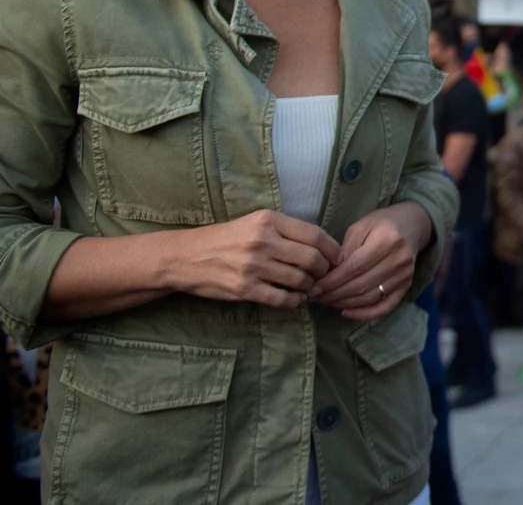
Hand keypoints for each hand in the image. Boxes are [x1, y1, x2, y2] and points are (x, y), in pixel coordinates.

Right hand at [163, 209, 340, 309]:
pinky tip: (295, 299)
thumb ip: (283, 230)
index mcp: (268, 220)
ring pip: (299, 280)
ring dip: (310, 287)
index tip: (337, 258)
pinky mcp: (245, 288)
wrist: (185, 257)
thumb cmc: (224, 239)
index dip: (332, 249)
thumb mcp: (253, 222)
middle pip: (312, 259)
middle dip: (324, 270)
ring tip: (308, 287)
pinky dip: (294, 301)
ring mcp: (254, 266)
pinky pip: (281, 298)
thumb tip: (319, 245)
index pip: (314, 234)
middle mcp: (263, 241)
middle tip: (324, 275)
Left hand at [309, 201, 432, 321]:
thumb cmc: (382, 223)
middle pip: (361, 285)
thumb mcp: (361, 226)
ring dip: (344, 303)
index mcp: (388, 240)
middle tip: (314, 297)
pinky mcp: (407, 286)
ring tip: (326, 301)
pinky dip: (365, 314)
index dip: (331, 281)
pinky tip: (346, 312)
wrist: (412, 226)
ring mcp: (405, 276)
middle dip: (333, 294)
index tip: (313, 288)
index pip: (354, 268)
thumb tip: (329, 272)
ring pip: (369, 298)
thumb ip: (345, 249)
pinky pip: (384, 307)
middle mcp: (399, 260)